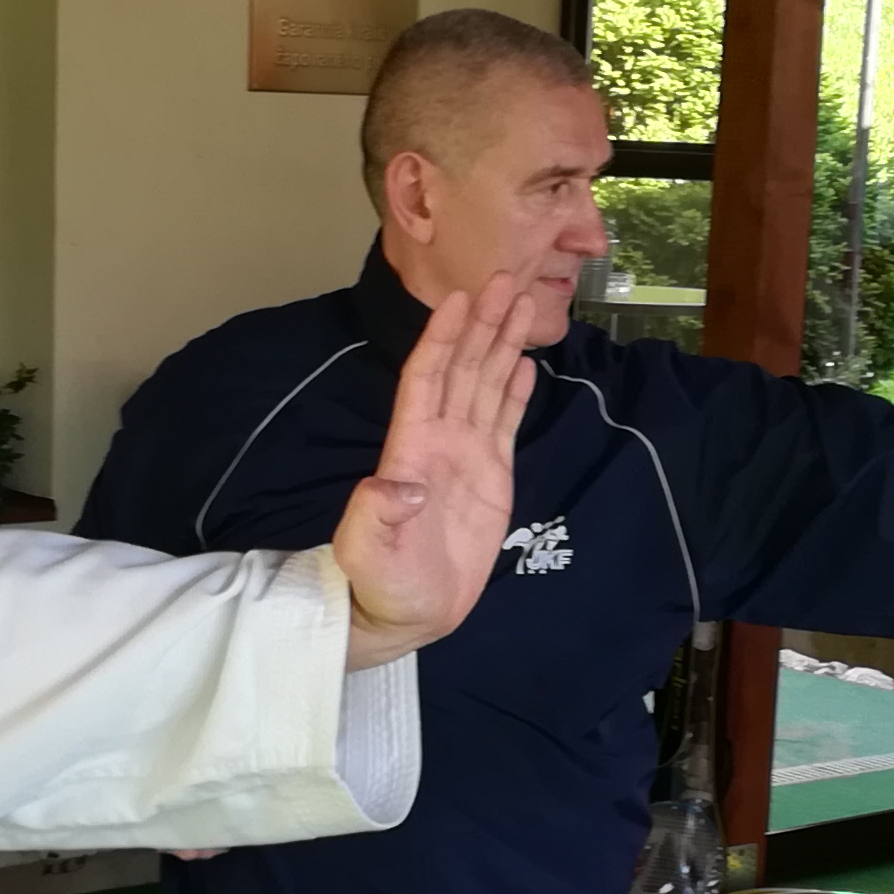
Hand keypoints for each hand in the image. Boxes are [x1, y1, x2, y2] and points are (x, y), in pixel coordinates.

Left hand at [329, 272, 536, 669]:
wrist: (407, 615)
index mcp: (410, 448)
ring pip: (485, 385)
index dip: (442, 337)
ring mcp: (465, 456)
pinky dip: (515, 389)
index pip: (428, 378)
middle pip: (462, 368)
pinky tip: (525, 361)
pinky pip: (503, 421)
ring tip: (523, 303)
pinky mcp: (490, 476)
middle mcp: (439, 441)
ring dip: (502, 343)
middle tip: (505, 278)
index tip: (460, 298)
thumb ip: (375, 518)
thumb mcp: (368, 555)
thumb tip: (393, 486)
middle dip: (482, 323)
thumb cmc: (380, 585)